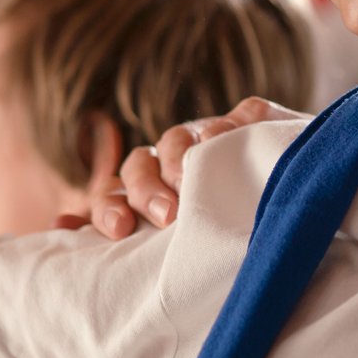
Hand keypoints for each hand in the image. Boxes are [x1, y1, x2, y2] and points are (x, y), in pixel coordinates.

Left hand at [81, 98, 298, 239]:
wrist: (298, 211)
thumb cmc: (224, 232)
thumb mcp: (171, 243)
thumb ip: (123, 229)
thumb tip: (60, 223)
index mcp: (147, 189)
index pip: (114, 193)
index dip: (111, 207)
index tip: (119, 229)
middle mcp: (173, 158)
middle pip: (141, 164)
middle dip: (146, 189)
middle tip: (165, 217)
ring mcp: (213, 135)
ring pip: (181, 137)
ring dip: (180, 158)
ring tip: (190, 181)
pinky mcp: (257, 119)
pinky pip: (243, 113)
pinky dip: (234, 126)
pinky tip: (228, 140)